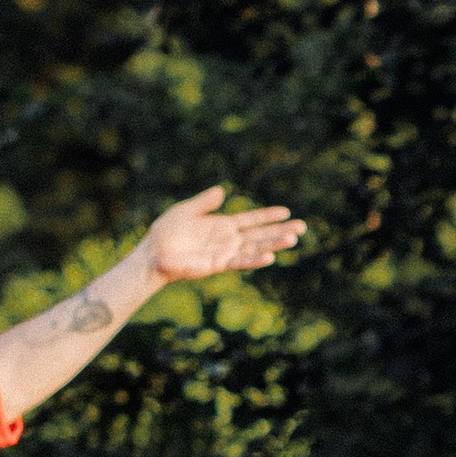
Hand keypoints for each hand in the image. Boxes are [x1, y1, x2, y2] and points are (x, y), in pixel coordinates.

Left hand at [140, 185, 305, 285]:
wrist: (153, 253)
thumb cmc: (166, 232)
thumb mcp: (187, 210)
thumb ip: (205, 202)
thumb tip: (222, 191)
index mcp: (222, 226)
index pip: (251, 220)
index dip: (268, 216)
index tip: (286, 212)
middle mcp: (227, 240)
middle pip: (259, 235)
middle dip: (280, 231)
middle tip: (302, 228)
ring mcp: (224, 253)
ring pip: (254, 248)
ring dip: (273, 245)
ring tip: (292, 239)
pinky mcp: (217, 265)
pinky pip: (240, 262)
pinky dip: (254, 260)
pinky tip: (270, 257)